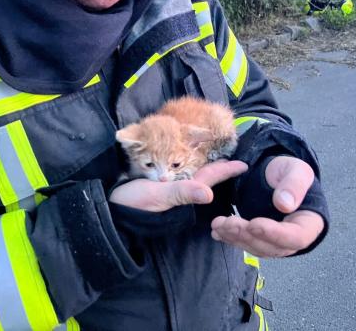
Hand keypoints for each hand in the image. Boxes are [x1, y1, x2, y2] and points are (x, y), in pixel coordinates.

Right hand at [109, 160, 247, 211]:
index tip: (246, 164)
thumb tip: (209, 194)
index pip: (212, 176)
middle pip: (205, 172)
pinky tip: (185, 152)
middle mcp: (179, 186)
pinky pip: (175, 168)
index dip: (229, 169)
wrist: (108, 207)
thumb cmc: (133, 204)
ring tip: (213, 147)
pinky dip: (183, 159)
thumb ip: (182, 193)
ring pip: (191, 169)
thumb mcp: (157, 197)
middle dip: (219, 162)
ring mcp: (168, 183)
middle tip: (232, 147)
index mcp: (184, 189)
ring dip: (203, 159)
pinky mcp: (155, 179)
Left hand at [210, 156, 323, 257]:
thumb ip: (294, 185)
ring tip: (218, 225)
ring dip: (236, 239)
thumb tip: (285, 204)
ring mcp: (276, 242)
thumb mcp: (297, 171)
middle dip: (248, 236)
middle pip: (273, 247)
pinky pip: (246, 244)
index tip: (254, 223)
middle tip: (228, 223)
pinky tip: (217, 232)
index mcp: (310, 224)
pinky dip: (231, 239)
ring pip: (256, 248)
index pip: (297, 237)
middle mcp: (293, 239)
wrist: (277, 176)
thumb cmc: (291, 172)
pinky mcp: (260, 240)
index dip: (275, 234)